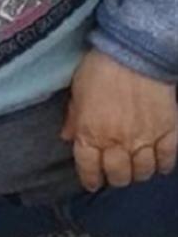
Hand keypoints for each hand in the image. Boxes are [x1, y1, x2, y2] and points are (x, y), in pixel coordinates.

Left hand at [62, 49, 177, 191]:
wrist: (135, 53)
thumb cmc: (100, 69)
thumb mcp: (77, 93)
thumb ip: (73, 118)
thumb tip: (68, 137)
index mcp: (90, 134)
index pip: (89, 169)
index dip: (91, 179)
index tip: (93, 183)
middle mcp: (116, 142)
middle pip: (118, 175)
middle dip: (116, 178)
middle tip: (116, 175)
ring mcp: (145, 138)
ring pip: (143, 170)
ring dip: (139, 174)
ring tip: (137, 170)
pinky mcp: (169, 130)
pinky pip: (168, 157)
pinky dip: (164, 165)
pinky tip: (160, 166)